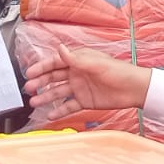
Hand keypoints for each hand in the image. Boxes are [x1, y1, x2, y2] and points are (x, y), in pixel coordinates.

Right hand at [23, 44, 151, 117]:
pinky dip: (59, 110)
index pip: (55, 62)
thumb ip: (75, 58)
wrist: (134, 89)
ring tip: (34, 102)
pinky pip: (69, 106)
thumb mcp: (95, 63)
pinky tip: (50, 115)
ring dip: (46, 97)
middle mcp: (77, 73)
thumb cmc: (119, 71)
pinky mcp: (85, 101)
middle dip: (40, 82)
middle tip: (29, 88)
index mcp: (78, 60)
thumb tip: (59, 48)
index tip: (30, 73)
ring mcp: (80, 88)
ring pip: (58, 92)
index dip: (42, 67)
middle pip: (53, 78)